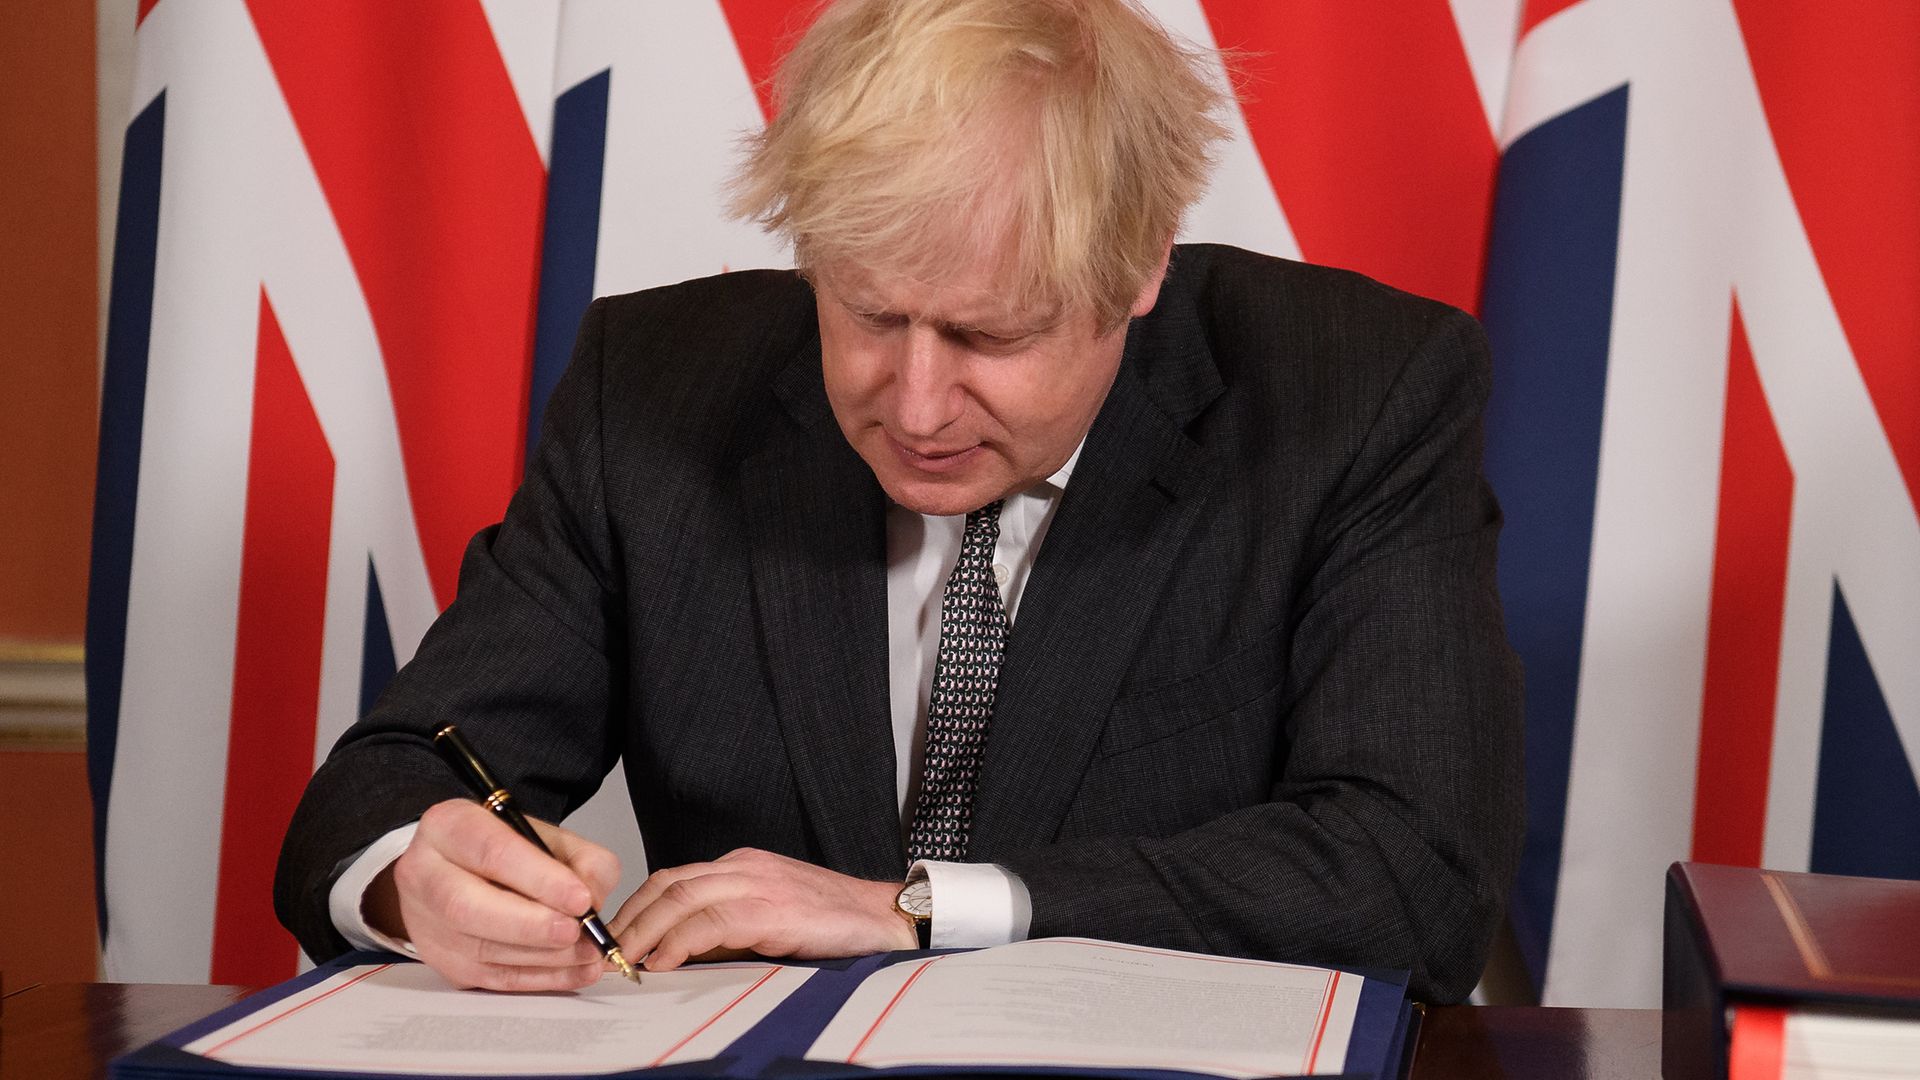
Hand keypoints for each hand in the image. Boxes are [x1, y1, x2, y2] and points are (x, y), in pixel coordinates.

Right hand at [371, 798, 621, 991]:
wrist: (453, 872)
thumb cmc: (499, 849)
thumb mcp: (543, 834)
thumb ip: (579, 858)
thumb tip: (594, 898)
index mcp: (448, 827)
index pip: (490, 852)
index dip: (539, 878)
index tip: (579, 897)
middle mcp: (425, 875)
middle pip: (469, 908)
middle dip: (531, 925)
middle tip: (576, 930)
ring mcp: (428, 924)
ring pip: (482, 950)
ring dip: (544, 956)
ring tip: (587, 952)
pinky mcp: (444, 962)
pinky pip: (493, 978)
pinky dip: (542, 978)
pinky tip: (575, 970)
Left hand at [606, 848, 915, 970]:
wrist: (885, 918)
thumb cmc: (832, 923)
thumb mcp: (770, 918)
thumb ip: (727, 928)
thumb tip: (677, 955)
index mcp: (742, 865)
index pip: (673, 879)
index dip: (637, 908)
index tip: (615, 939)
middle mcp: (744, 866)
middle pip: (667, 884)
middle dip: (629, 919)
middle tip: (604, 953)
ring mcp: (758, 883)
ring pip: (680, 897)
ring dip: (643, 931)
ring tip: (622, 961)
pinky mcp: (771, 908)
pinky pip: (710, 921)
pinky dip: (677, 941)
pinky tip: (662, 961)